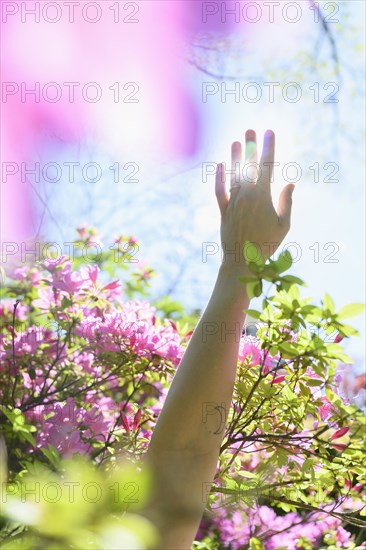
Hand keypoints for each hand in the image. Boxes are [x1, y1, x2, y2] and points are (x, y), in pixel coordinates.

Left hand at [215, 129, 294, 270]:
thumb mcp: (283, 225)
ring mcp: (233, 202)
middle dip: (250, 146)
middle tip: (250, 130)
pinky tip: (220, 165)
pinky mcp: (223, 211)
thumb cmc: (267, 245)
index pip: (267, 166)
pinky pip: (220, 190)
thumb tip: (290, 184)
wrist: (242, 261)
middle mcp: (246, 195)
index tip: (270, 132)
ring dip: (235, 157)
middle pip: (248, 166)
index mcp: (263, 196)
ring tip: (236, 142)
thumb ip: (286, 203)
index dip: (269, 147)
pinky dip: (219, 177)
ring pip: (233, 175)